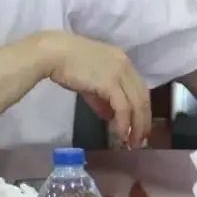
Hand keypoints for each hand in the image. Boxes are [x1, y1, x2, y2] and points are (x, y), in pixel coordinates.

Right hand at [41, 32, 150, 147]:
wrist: (53, 53)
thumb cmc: (66, 63)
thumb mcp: (88, 81)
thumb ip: (101, 98)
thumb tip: (109, 116)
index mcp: (122, 60)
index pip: (139, 88)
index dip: (141, 109)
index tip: (139, 126)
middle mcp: (125, 65)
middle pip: (143, 97)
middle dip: (143, 121)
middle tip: (140, 141)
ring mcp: (119, 73)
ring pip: (137, 104)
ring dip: (136, 126)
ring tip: (132, 143)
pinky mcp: (110, 83)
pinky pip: (123, 108)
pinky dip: (123, 124)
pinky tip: (120, 134)